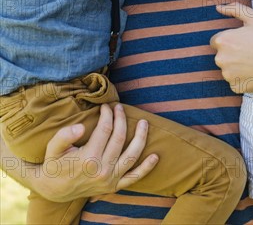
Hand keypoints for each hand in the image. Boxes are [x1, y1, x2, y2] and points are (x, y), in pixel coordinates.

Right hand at [33, 104, 158, 202]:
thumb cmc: (55, 164)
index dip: (107, 114)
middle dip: (121, 119)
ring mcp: (109, 180)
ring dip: (140, 138)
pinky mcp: (113, 186)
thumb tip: (80, 126)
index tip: (106, 106)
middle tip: (120, 107)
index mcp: (88, 158)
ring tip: (144, 123)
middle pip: (119, 138)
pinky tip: (155, 156)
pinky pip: (134, 178)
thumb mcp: (54, 147)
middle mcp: (102, 170)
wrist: (53, 190)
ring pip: (131, 156)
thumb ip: (65, 135)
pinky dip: (146, 168)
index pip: (105, 129)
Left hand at [210, 3, 252, 93]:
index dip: (229, 41)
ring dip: (237, 67)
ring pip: (228, 70)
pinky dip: (243, 80)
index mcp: (223, 41)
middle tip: (251, 52)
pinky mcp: (236, 87)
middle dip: (232, 54)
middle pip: (221, 56)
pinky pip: (235, 83)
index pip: (216, 42)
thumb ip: (233, 9)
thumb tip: (218, 8)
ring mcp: (228, 75)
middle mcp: (221, 58)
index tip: (243, 42)